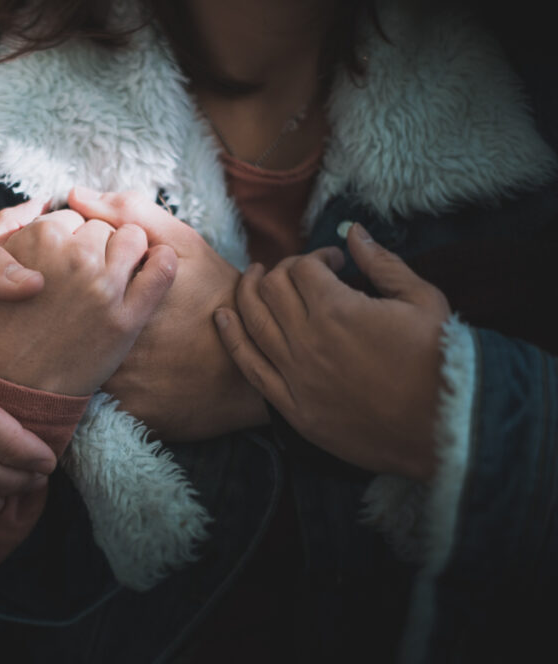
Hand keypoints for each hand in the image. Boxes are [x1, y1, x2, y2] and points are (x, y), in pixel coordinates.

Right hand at [0, 208, 177, 395]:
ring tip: (110, 280)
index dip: (68, 239)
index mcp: (37, 238)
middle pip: (102, 227)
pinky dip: (162, 264)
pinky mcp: (126, 318)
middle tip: (80, 279)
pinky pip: (163, 269)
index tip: (60, 264)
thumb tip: (45, 199)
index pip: (71, 215)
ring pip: (134, 240)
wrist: (11, 392)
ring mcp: (102, 288)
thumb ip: (7, 223)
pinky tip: (151, 273)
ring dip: (127, 253)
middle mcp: (72, 257)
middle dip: (95, 246)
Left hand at [66, 188, 266, 440]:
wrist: (254, 363)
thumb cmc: (216, 296)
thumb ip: (131, 213)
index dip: (80, 276)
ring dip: (84, 348)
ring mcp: (122, 382)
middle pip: (69, 323)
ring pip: (79, 361)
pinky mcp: (130, 412)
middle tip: (103, 309)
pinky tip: (124, 366)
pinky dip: (103, 379)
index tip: (102, 278)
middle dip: (77, 313)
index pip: (68, 279)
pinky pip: (98, 395)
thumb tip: (74, 194)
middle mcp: (116, 341)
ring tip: (114, 338)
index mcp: (120, 296)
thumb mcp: (184, 245)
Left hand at [215, 224, 451, 480]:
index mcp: (337, 310)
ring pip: (251, 321)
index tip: (334, 264)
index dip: (316, 257)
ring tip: (254, 280)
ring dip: (248, 293)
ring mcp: (294, 374)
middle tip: (296, 273)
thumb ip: (383, 262)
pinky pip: (249, 366)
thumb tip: (354, 231)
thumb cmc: (439, 361)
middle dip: (281, 271)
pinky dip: (231, 337)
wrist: (444, 427)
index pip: (300, 268)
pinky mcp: (291, 405)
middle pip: (269, 289)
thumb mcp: (423, 300)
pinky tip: (222, 316)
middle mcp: (307, 340)